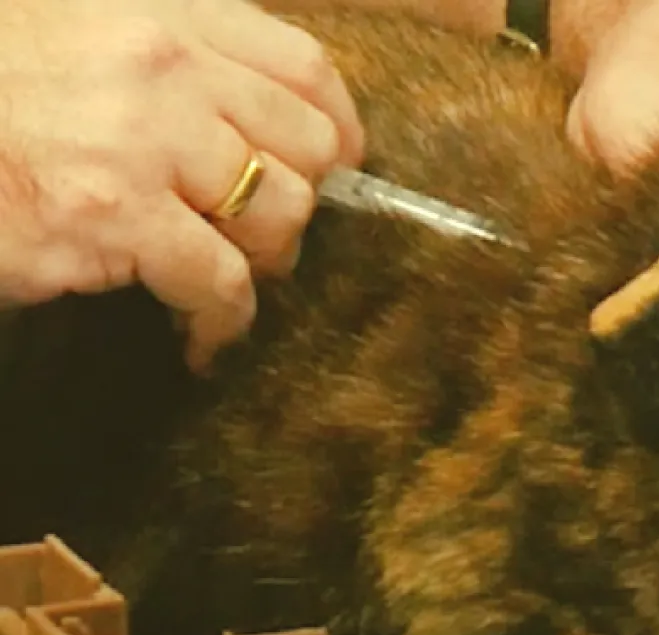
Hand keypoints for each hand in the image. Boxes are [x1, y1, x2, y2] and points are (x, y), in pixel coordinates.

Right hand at [0, 0, 363, 372]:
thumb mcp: (78, 30)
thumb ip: (169, 60)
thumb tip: (252, 124)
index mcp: (165, 14)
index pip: (304, 67)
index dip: (338, 127)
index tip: (338, 164)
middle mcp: (165, 68)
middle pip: (306, 147)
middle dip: (298, 203)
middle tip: (262, 235)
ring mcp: (140, 140)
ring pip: (276, 213)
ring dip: (264, 261)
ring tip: (227, 280)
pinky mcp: (109, 215)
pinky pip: (219, 281)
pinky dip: (222, 320)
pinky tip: (199, 336)